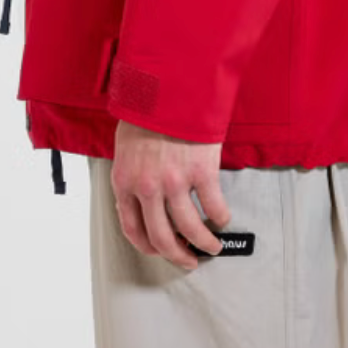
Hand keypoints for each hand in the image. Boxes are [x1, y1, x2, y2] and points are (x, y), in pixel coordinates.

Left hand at [111, 118, 231, 271]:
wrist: (170, 86)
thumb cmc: (146, 111)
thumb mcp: (125, 146)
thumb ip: (131, 175)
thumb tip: (138, 200)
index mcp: (125, 182)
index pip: (132, 229)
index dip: (147, 247)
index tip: (160, 252)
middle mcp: (148, 187)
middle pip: (161, 238)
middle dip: (177, 255)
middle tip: (189, 261)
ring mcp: (175, 181)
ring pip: (189, 229)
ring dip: (203, 243)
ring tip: (212, 246)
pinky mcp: (201, 172)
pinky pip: (213, 207)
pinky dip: (220, 217)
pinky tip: (223, 217)